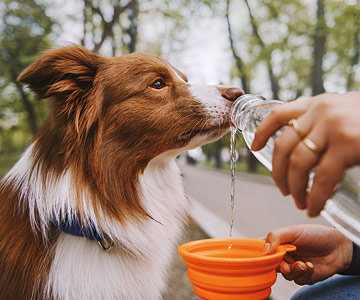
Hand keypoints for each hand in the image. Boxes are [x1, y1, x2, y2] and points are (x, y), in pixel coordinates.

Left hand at [251, 92, 359, 215]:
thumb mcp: (344, 112)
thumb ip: (322, 123)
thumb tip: (303, 145)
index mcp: (317, 104)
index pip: (277, 114)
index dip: (261, 133)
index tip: (253, 148)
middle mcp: (320, 112)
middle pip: (283, 146)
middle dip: (277, 173)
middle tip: (282, 189)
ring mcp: (333, 128)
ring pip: (297, 164)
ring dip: (293, 188)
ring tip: (299, 202)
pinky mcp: (347, 145)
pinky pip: (321, 178)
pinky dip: (314, 197)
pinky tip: (313, 207)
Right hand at [263, 224, 352, 284]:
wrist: (339, 246)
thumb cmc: (316, 234)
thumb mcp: (294, 231)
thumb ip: (276, 237)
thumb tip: (263, 249)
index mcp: (279, 243)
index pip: (262, 248)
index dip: (258, 253)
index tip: (258, 256)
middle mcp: (284, 255)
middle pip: (271, 264)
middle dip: (278, 266)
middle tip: (285, 265)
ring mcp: (294, 266)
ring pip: (285, 275)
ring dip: (293, 270)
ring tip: (303, 264)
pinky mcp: (304, 276)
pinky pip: (298, 280)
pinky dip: (304, 274)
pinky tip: (311, 266)